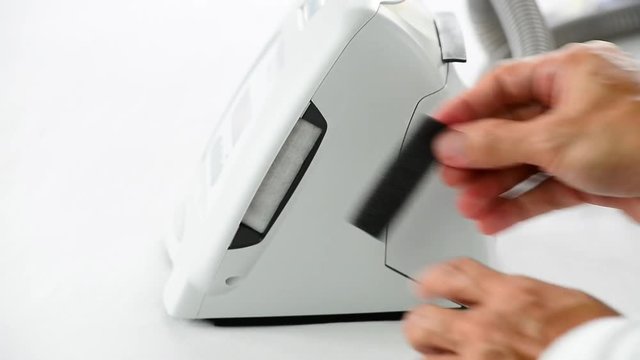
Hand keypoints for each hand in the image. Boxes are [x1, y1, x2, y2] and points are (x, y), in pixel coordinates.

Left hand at [403, 258, 618, 358]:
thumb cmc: (595, 339)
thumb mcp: (555, 300)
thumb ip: (515, 296)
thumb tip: (496, 295)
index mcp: (510, 297)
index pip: (451, 274)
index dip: (431, 278)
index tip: (425, 284)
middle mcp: (487, 329)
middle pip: (422, 320)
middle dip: (420, 323)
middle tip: (427, 325)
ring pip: (428, 358)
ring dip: (434, 354)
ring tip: (444, 353)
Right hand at [433, 41, 639, 233]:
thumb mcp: (555, 137)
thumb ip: (496, 142)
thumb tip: (454, 143)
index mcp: (569, 74)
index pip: (502, 85)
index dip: (467, 108)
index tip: (440, 129)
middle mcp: (575, 105)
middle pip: (510, 129)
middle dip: (478, 157)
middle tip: (452, 174)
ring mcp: (584, 142)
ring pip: (525, 163)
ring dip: (495, 185)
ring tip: (470, 203)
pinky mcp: (592, 176)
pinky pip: (544, 187)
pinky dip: (519, 203)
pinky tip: (497, 215)